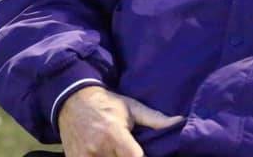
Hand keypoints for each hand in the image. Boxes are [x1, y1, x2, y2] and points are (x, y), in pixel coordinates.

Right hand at [58, 86, 183, 156]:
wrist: (73, 100)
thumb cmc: (107, 103)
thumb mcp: (131, 107)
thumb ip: (155, 118)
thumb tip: (179, 120)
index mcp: (114, 133)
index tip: (148, 155)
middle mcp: (98, 147)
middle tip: (131, 151)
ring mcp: (84, 156)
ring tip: (117, 151)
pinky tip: (105, 155)